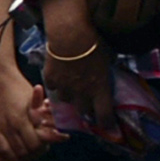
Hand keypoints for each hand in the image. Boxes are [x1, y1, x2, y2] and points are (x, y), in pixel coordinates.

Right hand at [0, 56, 53, 160]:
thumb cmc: (20, 87)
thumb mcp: (35, 102)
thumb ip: (46, 116)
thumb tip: (61, 129)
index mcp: (21, 119)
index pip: (33, 144)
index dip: (40, 149)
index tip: (45, 149)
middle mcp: (8, 125)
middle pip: (20, 150)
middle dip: (29, 156)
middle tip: (34, 157)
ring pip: (5, 150)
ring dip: (13, 158)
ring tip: (21, 160)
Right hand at [35, 0, 116, 124]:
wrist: (70, 33)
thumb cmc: (94, 43)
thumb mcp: (108, 58)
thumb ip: (106, 72)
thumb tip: (106, 72)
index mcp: (100, 89)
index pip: (105, 116)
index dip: (107, 124)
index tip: (108, 127)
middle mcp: (82, 93)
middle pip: (83, 111)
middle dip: (86, 108)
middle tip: (88, 101)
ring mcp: (65, 88)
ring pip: (66, 100)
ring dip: (70, 96)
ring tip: (71, 85)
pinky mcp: (51, 79)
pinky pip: (53, 87)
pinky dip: (56, 83)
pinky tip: (59, 74)